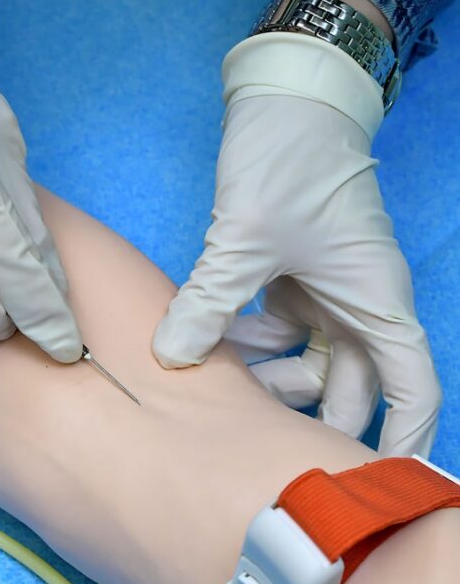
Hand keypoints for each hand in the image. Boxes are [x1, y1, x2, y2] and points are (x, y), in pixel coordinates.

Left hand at [152, 91, 440, 456]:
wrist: (287, 97)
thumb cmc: (292, 159)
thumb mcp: (247, 238)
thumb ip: (211, 303)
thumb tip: (171, 357)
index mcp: (376, 302)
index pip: (412, 388)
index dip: (405, 443)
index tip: (380, 486)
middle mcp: (359, 306)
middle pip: (347, 388)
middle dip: (302, 414)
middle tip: (251, 438)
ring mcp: (328, 293)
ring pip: (305, 364)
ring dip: (264, 375)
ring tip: (211, 371)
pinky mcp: (297, 279)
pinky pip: (278, 331)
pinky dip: (247, 340)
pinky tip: (206, 336)